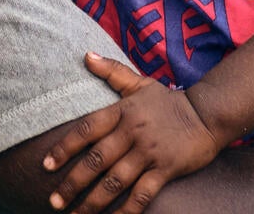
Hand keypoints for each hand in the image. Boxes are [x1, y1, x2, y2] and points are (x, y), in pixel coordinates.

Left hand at [40, 53, 223, 213]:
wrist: (207, 114)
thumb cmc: (168, 101)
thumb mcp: (140, 83)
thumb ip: (112, 71)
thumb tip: (85, 55)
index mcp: (122, 111)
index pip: (86, 129)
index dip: (64, 147)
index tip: (46, 165)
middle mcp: (132, 132)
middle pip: (96, 160)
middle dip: (72, 183)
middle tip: (54, 200)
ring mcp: (149, 152)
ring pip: (115, 181)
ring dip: (93, 202)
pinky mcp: (166, 170)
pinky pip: (142, 194)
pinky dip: (126, 211)